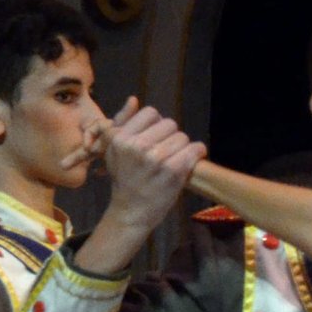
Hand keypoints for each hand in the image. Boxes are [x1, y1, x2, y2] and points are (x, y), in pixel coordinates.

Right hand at [75, 100, 206, 275]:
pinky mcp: (173, 170)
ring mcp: (156, 158)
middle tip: (166, 152)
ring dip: (183, 147)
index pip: (150, 113)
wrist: (131, 212)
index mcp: (121, 138)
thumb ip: (122, 123)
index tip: (155, 140)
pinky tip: (191, 161)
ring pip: (182, 137)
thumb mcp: (114, 151)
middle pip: (169, 124)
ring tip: (175, 160)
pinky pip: (195, 149)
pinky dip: (197, 153)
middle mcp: (137, 146)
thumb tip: (134, 99)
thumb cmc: (124, 180)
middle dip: (170, 137)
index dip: (155, 126)